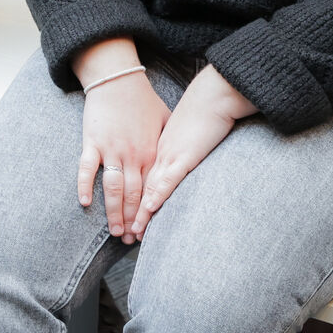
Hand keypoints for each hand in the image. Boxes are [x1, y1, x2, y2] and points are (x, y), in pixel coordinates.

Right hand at [78, 70, 170, 242]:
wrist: (118, 79)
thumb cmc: (142, 99)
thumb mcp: (165, 120)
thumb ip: (169, 142)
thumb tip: (180, 157)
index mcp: (151, 153)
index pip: (151, 190)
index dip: (149, 212)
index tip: (148, 231)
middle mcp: (132, 155)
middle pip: (132, 195)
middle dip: (131, 220)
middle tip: (128, 240)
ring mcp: (111, 150)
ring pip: (112, 188)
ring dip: (113, 212)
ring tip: (114, 231)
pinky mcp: (93, 142)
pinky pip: (87, 168)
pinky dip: (85, 186)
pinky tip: (85, 203)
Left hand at [130, 65, 255, 237]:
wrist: (212, 96)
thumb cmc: (201, 113)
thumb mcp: (182, 132)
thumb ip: (176, 147)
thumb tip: (177, 158)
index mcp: (155, 149)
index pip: (139, 181)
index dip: (130, 201)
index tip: (123, 218)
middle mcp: (156, 154)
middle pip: (138, 189)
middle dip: (129, 215)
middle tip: (121, 236)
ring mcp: (166, 155)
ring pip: (146, 189)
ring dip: (137, 213)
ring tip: (129, 234)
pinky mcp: (181, 156)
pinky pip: (165, 180)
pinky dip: (155, 197)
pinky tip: (147, 211)